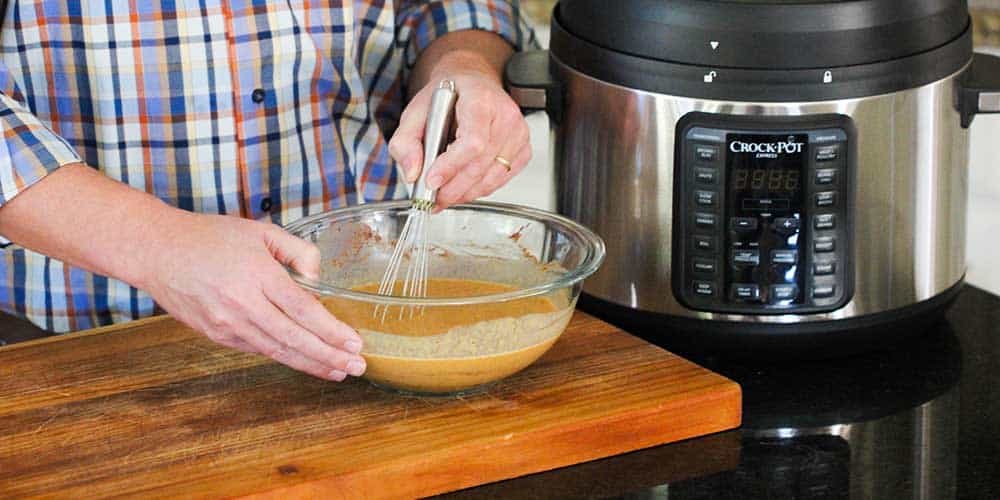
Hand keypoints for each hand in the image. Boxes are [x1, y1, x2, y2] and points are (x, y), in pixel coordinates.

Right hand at [137, 212, 365, 381]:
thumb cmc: (209, 237)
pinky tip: (305, 360)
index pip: (303, 310)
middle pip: (294, 339)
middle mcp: (242, 304)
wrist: (156, 252)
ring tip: (338, 372)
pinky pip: (257, 349)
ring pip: (277, 351)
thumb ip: (297, 251)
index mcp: (257, 274)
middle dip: (329, 356)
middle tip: (356, 367)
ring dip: (310, 364)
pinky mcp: (216, 335)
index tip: (355, 343)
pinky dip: (284, 356)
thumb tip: (317, 280)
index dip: (332, 331)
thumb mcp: (260, 231)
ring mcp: (227, 324)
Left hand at [388, 52, 530, 210]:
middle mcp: (505, 115)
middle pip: (481, 164)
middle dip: (453, 188)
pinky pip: (501, 179)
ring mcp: (518, 133)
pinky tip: (464, 187)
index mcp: (480, 99)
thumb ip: (406, 142)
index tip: (432, 181)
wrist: (472, 85)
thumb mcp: (416, 111)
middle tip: (433, 198)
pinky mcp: (523, 149)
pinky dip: (480, 189)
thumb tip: (412, 173)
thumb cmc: (448, 97)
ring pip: (492, 177)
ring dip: (465, 193)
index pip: (473, 140)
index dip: (452, 166)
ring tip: (445, 196)